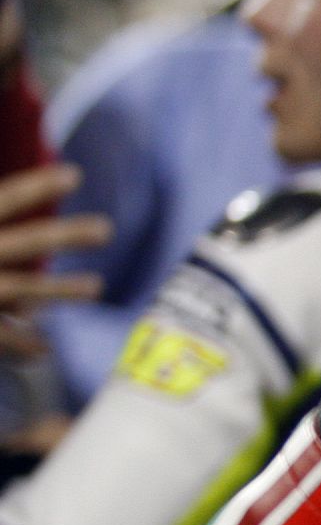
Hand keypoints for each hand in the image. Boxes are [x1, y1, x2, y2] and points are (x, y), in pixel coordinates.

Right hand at [0, 165, 111, 354]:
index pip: (5, 200)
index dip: (38, 187)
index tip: (74, 174)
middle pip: (27, 242)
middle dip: (67, 235)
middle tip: (106, 229)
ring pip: (25, 290)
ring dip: (62, 290)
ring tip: (96, 288)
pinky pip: (1, 335)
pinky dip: (22, 345)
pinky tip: (44, 350)